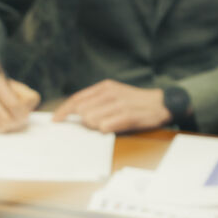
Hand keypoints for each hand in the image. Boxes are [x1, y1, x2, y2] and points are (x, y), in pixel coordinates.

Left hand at [54, 79, 171, 133]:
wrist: (162, 103)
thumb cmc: (135, 102)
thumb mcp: (114, 95)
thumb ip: (96, 101)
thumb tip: (76, 113)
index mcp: (105, 87)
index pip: (77, 99)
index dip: (64, 111)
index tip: (55, 120)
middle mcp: (110, 93)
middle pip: (81, 111)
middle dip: (84, 122)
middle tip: (97, 124)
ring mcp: (119, 103)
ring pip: (91, 120)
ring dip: (95, 127)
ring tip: (109, 124)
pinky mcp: (127, 115)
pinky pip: (105, 126)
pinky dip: (105, 130)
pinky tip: (113, 128)